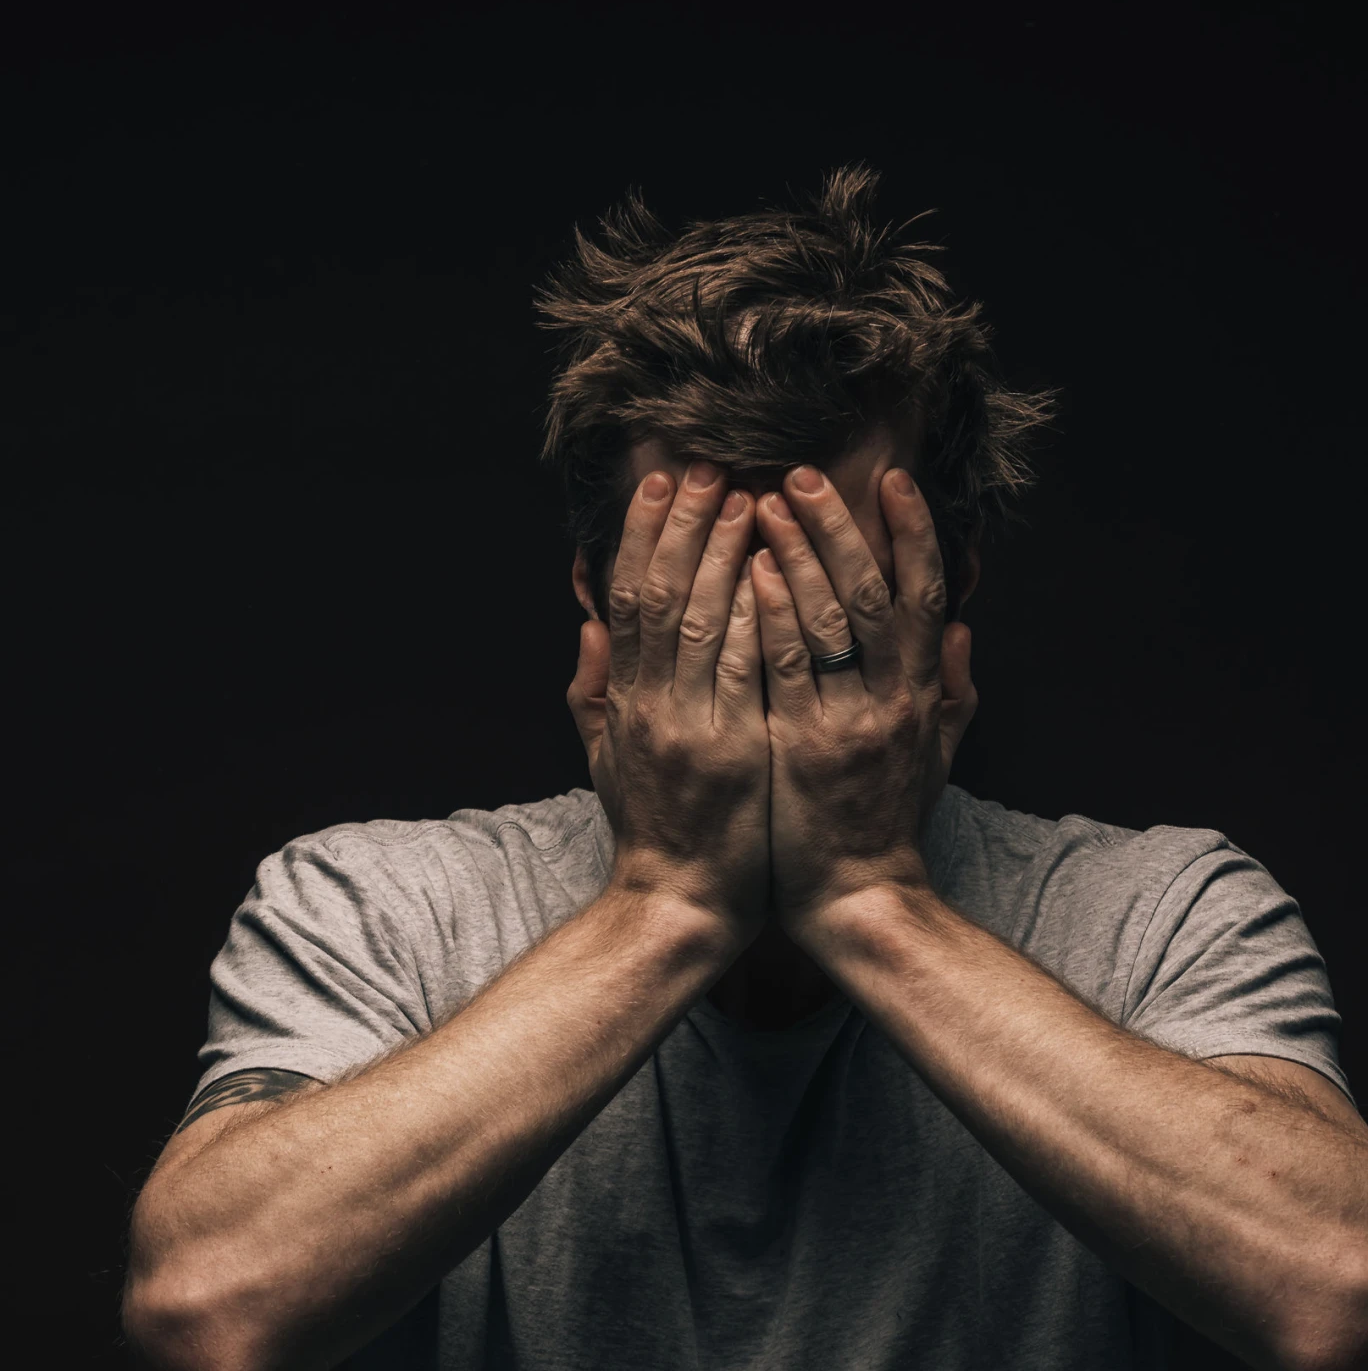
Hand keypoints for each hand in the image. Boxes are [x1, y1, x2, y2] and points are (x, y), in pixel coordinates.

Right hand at [568, 462, 770, 948]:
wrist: (679, 905)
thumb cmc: (654, 831)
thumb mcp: (606, 758)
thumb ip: (595, 690)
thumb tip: (588, 624)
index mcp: (626, 700)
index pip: (628, 599)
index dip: (641, 534)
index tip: (661, 481)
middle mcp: (652, 706)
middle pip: (661, 596)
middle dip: (684, 525)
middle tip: (708, 465)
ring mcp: (692, 727)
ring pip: (702, 622)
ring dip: (724, 553)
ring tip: (748, 496)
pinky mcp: (735, 752)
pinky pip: (745, 670)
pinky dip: (757, 616)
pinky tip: (775, 569)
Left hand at [748, 464, 977, 942]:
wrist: (858, 898)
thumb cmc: (888, 822)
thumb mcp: (938, 754)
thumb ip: (953, 689)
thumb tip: (961, 626)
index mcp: (922, 695)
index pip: (924, 595)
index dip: (913, 533)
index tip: (891, 479)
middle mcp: (892, 701)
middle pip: (874, 593)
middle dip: (839, 527)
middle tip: (801, 474)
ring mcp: (848, 723)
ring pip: (828, 621)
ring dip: (796, 555)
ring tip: (764, 502)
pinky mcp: (801, 749)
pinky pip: (785, 670)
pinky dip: (769, 616)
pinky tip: (746, 572)